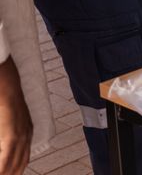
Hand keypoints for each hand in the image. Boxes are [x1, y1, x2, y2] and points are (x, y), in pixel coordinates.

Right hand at [0, 58, 31, 174]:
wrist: (6, 87)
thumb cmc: (3, 100)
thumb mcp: (7, 121)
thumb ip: (5, 132)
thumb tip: (5, 139)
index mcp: (26, 132)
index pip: (23, 158)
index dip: (16, 169)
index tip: (10, 174)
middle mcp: (26, 136)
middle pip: (20, 164)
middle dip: (11, 173)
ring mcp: (21, 137)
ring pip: (13, 165)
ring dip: (6, 172)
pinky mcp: (12, 137)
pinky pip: (7, 159)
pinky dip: (2, 169)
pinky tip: (1, 173)